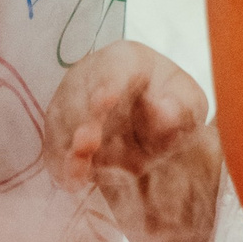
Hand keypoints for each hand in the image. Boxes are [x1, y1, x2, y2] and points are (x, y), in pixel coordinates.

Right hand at [41, 39, 221, 241]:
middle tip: (87, 145)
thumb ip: (180, 108)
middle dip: (82, 119)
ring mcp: (70, 99)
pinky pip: (53, 143)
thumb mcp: (189, 107)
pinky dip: (60, 162)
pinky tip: (71, 182)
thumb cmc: (174, 109)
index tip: (106, 101)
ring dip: (67, 146)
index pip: (114, 68)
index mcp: (127, 59)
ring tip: (78, 172)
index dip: (109, 83)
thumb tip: (162, 110)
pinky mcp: (60, 128)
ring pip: (61, 119)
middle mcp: (91, 73)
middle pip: (77, 92)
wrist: (154, 128)